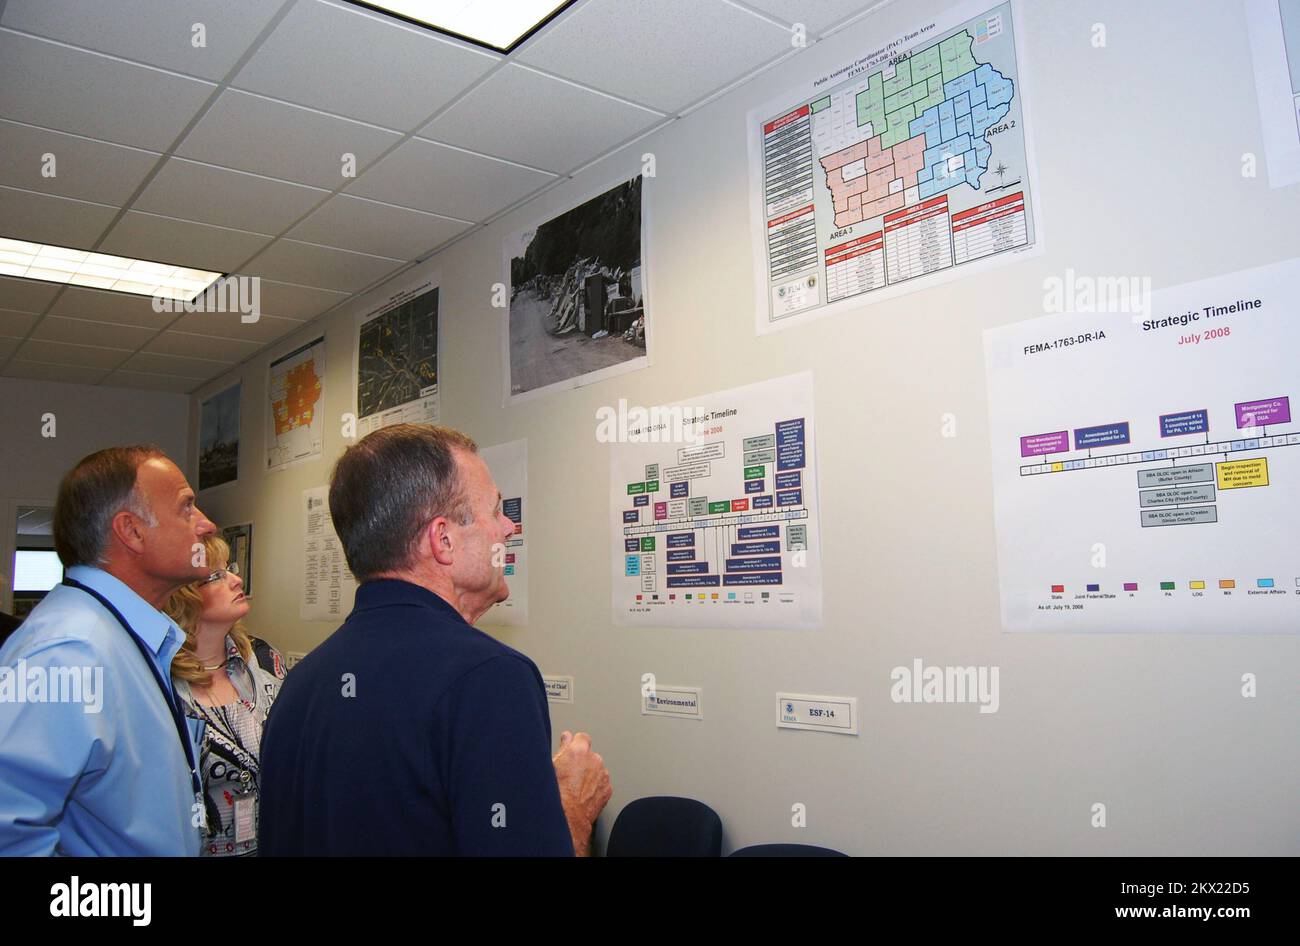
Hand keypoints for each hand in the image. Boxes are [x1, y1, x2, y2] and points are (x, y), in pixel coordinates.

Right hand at [552, 730, 611, 855]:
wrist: (567, 816)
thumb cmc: (557, 792)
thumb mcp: (552, 764)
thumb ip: (563, 746)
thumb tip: (567, 737)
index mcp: (580, 750)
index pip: (582, 737)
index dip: (576, 745)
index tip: (572, 751)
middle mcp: (595, 759)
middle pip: (590, 755)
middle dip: (583, 761)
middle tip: (570, 774)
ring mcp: (603, 774)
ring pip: (597, 770)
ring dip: (590, 775)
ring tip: (576, 787)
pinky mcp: (608, 789)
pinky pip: (602, 783)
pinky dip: (595, 787)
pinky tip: (583, 794)